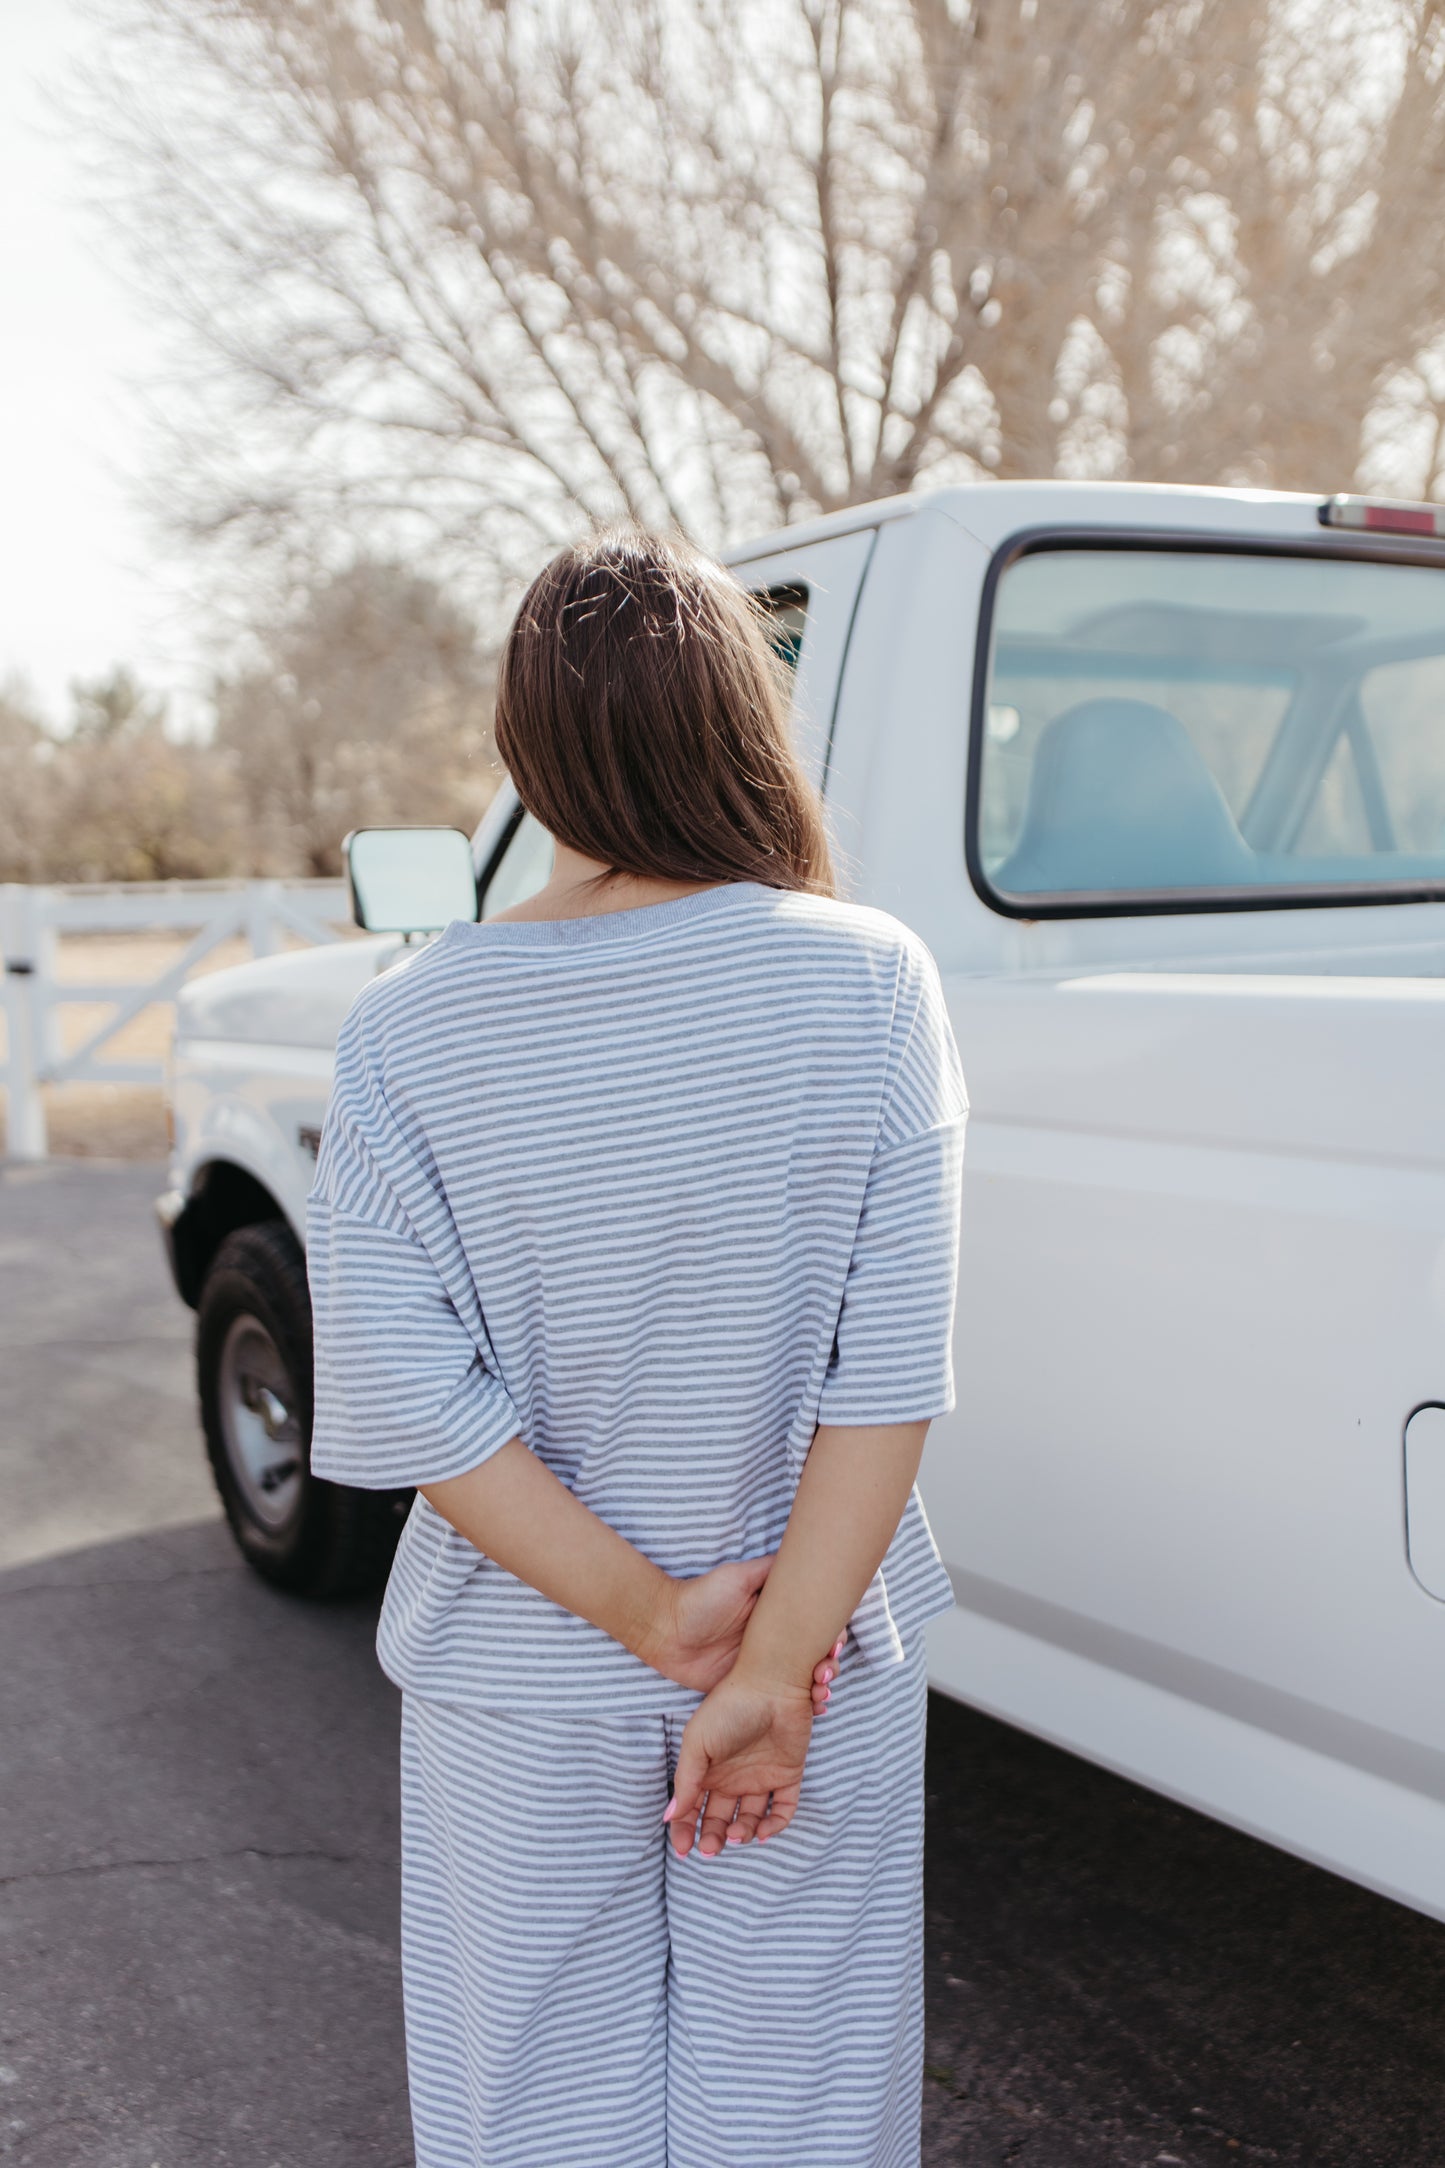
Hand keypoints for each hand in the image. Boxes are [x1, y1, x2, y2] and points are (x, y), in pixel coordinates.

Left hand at [640, 1560, 843, 1710]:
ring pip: (799, 1678)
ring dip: (817, 1687)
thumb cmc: (700, 1598)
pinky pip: (776, 1697)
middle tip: (825, 1674)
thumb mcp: (736, 1577)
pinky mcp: (746, 1687)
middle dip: (827, 1666)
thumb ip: (768, 1570)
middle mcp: (771, 1640)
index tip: (835, 1645)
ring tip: (820, 1695)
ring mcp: (760, 1666)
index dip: (829, 1636)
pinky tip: (811, 1709)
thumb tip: (802, 1558)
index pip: (811, 1626)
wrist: (664, 1629)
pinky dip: (798, 1704)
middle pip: (811, 1654)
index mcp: (772, 1615)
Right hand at [664, 1671, 814, 1857]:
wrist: (770, 1685)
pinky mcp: (787, 1775)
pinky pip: (783, 1809)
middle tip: (711, 1847)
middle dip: (714, 1837)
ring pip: (751, 1820)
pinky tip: (763, 1831)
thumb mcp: (696, 1743)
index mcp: (707, 1771)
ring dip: (743, 1833)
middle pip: (720, 1819)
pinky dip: (775, 1825)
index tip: (682, 1849)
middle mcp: (732, 1778)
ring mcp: (760, 1777)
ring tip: (737, 1833)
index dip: (685, 1830)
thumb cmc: (728, 1708)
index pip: (692, 1809)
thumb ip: (686, 1781)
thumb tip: (670, 1817)